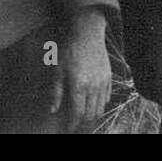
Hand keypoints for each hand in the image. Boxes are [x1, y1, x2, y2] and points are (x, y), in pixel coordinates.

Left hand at [48, 9, 110, 131]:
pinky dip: (101, 104)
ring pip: (100, 107)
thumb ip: (55, 92)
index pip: (77, 113)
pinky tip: (95, 104)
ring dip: (93, 115)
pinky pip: (107, 96)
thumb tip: (52, 110)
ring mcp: (103, 82)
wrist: (87, 32)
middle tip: (75, 125)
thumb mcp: (57, 70)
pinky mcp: (109, 76)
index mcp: (79, 86)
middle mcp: (94, 87)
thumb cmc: (69, 49)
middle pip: (91, 114)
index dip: (72, 124)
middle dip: (83, 123)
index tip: (67, 128)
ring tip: (85, 118)